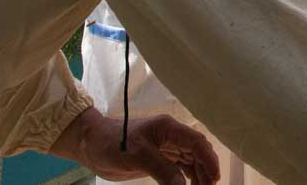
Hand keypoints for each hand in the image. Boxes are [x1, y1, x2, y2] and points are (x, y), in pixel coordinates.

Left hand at [51, 108, 219, 184]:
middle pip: (197, 151)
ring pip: (191, 160)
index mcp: (168, 128)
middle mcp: (170, 136)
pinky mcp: (159, 159)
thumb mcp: (137, 156)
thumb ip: (162, 170)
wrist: (92, 145)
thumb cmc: (112, 144)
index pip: (196, 141)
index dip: (208, 158)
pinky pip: (180, 167)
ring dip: (199, 175)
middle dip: (206, 169)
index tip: (214, 177)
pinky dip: (188, 177)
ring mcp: (165, 148)